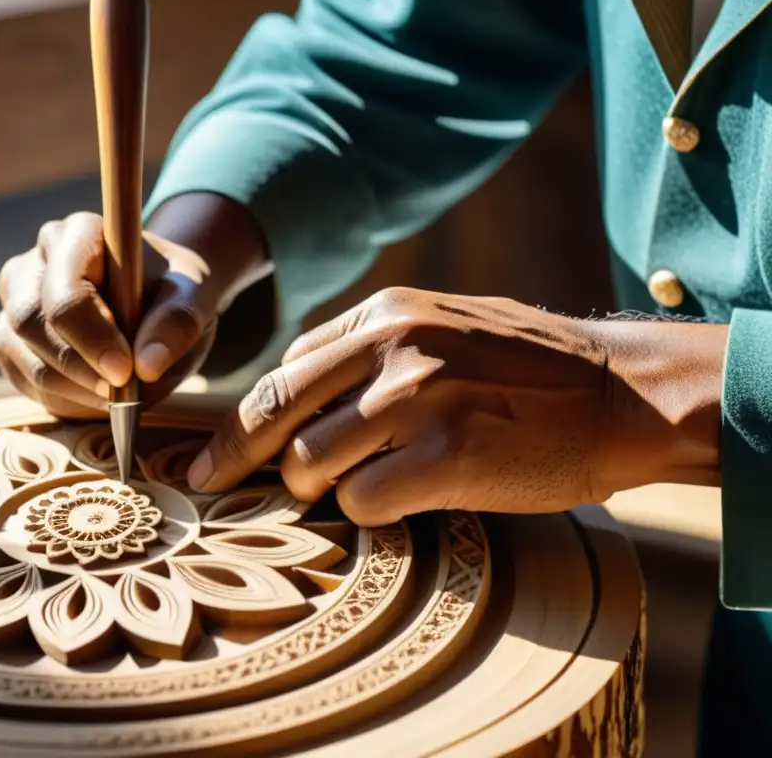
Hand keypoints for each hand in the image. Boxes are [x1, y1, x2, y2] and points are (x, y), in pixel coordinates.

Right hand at [0, 194, 269, 416]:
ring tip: (119, 395)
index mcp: (78, 235)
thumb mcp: (193, 301)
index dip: (91, 338)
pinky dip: (61, 397)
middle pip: (30, 322)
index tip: (126, 372)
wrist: (161, 302)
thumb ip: (175, 326)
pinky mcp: (11, 339)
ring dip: (71, 388)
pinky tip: (98, 396)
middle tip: (125, 394)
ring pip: (21, 355)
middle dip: (78, 368)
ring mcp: (15, 301)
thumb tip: (147, 366)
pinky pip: (22, 378)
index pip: (66, 293)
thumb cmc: (175, 294)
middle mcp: (34, 262)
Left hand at [186, 288, 725, 525]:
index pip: (287, 369)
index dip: (252, 416)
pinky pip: (361, 501)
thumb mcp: (444, 326)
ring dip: (315, 489)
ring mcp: (420, 398)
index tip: (223, 447)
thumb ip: (371, 351)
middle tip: (204, 482)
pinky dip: (365, 513)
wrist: (621, 393)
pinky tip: (397, 505)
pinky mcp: (448, 455)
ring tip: (349, 491)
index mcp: (387, 313)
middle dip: (232, 456)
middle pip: (274, 409)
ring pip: (308, 462)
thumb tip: (299, 395)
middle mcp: (395, 346)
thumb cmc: (529, 368)